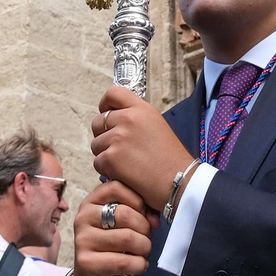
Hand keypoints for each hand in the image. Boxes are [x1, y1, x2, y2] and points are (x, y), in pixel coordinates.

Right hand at [71, 181, 155, 275]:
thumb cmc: (111, 247)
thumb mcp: (121, 224)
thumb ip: (137, 211)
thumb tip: (155, 220)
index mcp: (91, 201)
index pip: (117, 187)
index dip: (139, 201)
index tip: (147, 216)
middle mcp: (83, 217)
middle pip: (125, 214)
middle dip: (145, 229)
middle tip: (146, 239)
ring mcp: (82, 240)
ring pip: (127, 238)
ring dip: (144, 248)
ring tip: (143, 253)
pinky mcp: (85, 263)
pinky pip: (123, 261)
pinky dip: (139, 265)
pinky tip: (139, 266)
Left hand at [90, 86, 195, 210]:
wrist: (179, 181)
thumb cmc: (170, 159)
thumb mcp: (157, 125)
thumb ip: (136, 118)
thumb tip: (114, 119)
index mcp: (142, 109)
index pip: (113, 94)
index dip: (105, 105)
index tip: (106, 114)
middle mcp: (128, 119)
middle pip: (98, 121)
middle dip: (103, 136)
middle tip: (118, 148)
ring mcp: (118, 138)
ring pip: (96, 144)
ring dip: (105, 155)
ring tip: (125, 163)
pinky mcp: (111, 158)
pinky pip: (98, 162)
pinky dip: (107, 171)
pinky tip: (124, 174)